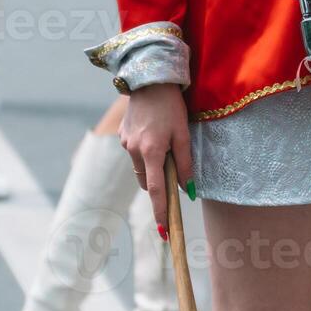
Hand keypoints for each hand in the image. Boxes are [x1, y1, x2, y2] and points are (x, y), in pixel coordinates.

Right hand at [120, 84, 194, 238]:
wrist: (149, 81)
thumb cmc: (172, 107)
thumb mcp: (184, 134)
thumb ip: (185, 163)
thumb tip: (188, 190)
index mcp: (151, 151)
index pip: (155, 190)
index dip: (161, 210)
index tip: (164, 229)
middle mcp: (133, 151)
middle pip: (146, 181)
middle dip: (158, 184)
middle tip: (174, 175)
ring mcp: (125, 144)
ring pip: (140, 168)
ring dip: (153, 167)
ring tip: (166, 143)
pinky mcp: (122, 136)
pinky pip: (135, 154)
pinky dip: (146, 154)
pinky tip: (156, 133)